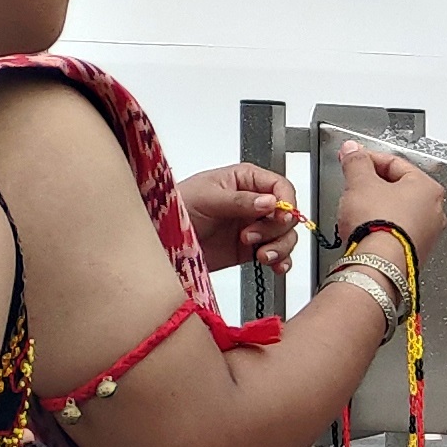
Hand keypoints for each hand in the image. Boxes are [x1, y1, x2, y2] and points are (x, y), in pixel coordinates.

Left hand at [179, 162, 299, 271]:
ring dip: (280, 247)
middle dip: (275, 229)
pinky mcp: (250, 249)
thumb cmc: (176, 207)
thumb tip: (269, 202)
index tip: (280, 216)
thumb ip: (239, 200)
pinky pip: (277, 255)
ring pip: (285, 236)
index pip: (280, 187)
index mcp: (245, 181)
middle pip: (286, 215)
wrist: (160, 239)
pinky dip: (281, 261)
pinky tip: (274, 265)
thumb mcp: (207, 198)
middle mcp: (253, 203)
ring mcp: (254, 227)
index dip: (286, 202)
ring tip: (262, 255)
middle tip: (251, 236)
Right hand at [333, 139, 446, 258]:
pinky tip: (365, 231)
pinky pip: (395, 232)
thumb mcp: (360, 183)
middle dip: (372, 185)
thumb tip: (353, 151)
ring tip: (356, 211)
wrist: (377, 265)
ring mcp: (426, 234)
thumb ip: (356, 162)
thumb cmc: (378, 226)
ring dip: (375, 207)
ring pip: (396, 211)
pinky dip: (380, 227)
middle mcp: (434, 211)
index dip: (369, 159)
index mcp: (428, 188)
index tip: (353, 160)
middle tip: (352, 186)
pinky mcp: (413, 252)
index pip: (395, 163)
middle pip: (397, 188)